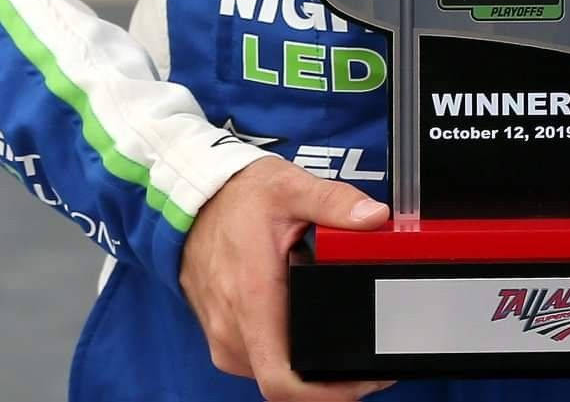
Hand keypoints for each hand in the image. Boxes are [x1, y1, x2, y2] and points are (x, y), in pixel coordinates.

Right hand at [179, 154, 393, 400]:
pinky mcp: (223, 335)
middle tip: (367, 359)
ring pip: (273, 373)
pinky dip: (286, 353)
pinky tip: (307, 329)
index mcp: (252, 300)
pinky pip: (259, 359)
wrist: (196, 198)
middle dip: (330, 378)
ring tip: (343, 341)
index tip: (364, 380)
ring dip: (307, 367)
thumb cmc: (238, 197)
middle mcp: (233, 328)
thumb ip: (334, 203)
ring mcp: (224, 337)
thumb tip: (374, 217)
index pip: (282, 379)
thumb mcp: (290, 188)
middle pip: (286, 382)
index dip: (327, 392)